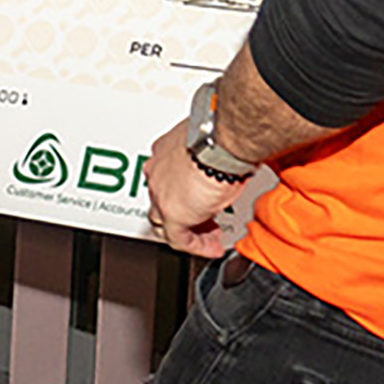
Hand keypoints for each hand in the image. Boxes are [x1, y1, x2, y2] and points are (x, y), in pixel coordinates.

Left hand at [144, 119, 242, 256]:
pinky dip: (196, 246)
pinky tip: (211, 248)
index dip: (184, 192)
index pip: (167, 178)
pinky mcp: (171, 213)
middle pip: (161, 201)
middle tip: (206, 221)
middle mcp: (156, 170)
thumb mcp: (214, 146)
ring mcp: (160, 192)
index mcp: (164, 151)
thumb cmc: (219, 135)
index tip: (201, 198)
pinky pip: (179, 238)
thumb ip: (213, 158)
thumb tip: (227, 162)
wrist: (218, 142)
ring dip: (189, 231)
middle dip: (184, 213)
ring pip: (164, 221)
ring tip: (210, 238)